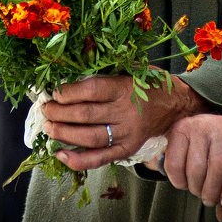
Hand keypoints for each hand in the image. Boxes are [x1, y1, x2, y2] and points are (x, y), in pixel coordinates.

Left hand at [41, 73, 207, 170]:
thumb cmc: (150, 82)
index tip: (54, 92)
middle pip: (86, 115)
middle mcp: (125, 112)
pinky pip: (100, 158)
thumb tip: (75, 61)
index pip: (91, 91)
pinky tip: (61, 155)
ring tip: (49, 127)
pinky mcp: (127, 149)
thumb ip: (107, 68)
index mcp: (125, 87)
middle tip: (45, 110)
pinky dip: (79, 160)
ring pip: (89, 137)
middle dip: (59, 113)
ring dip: (64, 134)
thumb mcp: (132, 67)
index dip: (68, 93)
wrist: (176, 105)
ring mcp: (126, 133)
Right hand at [160, 114, 221, 221]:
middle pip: (220, 165)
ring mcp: (199, 125)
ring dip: (196, 188)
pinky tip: (184, 182)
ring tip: (198, 190)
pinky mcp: (178, 129)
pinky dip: (179, 181)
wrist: (199, 126)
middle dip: (213, 191)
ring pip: (197, 167)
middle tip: (209, 199)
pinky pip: (175, 164)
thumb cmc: (220, 151)